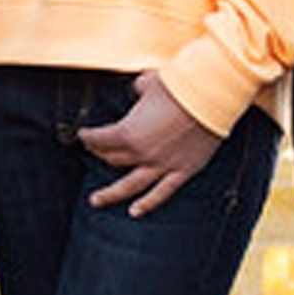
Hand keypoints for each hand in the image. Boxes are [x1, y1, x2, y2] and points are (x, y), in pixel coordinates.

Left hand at [77, 72, 221, 214]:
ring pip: (130, 185)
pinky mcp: (182, 171)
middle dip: (100, 155)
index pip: (99, 139)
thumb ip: (139, 89)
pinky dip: (147, 204)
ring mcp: (161, 165)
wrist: (210, 96)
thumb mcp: (148, 82)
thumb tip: (139, 89)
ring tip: (96, 200)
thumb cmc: (178, 86)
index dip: (88, 137)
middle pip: (113, 159)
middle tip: (95, 153)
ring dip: (110, 194)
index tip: (83, 135)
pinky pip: (162, 193)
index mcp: (128, 132)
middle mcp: (141, 153)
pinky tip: (134, 212)